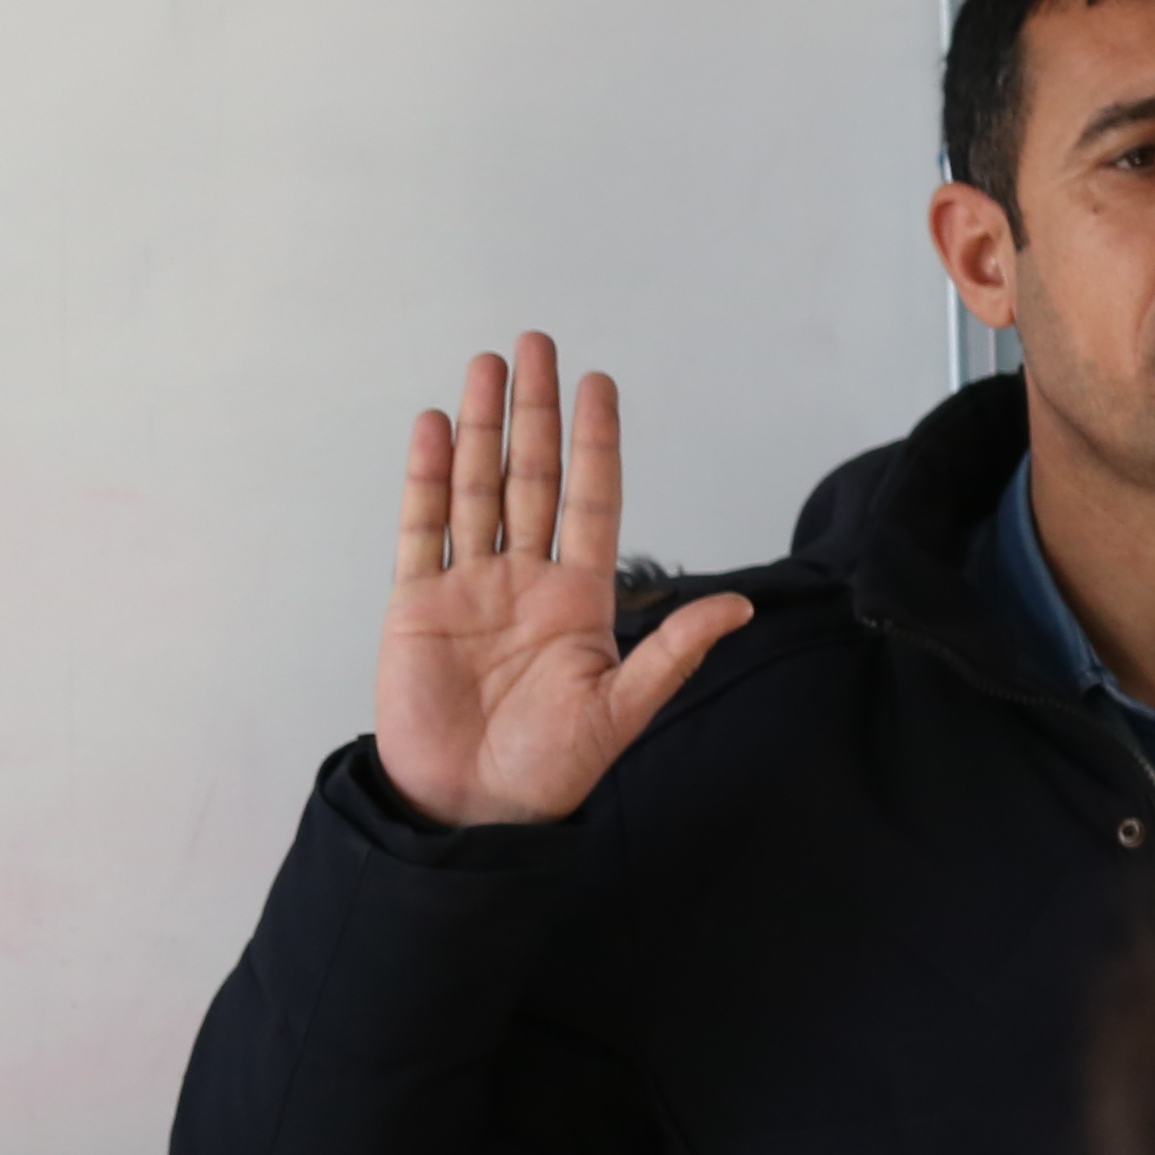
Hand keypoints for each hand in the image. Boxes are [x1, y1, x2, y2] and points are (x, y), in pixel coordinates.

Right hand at [374, 333, 756, 827]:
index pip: (591, 499)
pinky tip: (430, 429)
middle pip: (532, 476)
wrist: (469, 810)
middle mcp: (525, 579)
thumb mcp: (623, 709)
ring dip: (479, 428)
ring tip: (483, 368)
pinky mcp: (417, 606)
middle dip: (534, 410)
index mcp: (579, 597)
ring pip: (477, 488)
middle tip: (534, 344)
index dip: (596, 441)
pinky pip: (422, 529)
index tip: (598, 383)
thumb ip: (672, 652)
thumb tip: (737, 607)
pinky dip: (425, 479)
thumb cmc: (549, 769)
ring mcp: (469, 588)